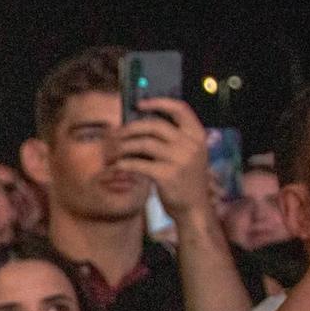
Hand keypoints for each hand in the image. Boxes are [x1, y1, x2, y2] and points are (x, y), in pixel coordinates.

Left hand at [114, 98, 212, 223]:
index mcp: (197, 135)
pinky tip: (115, 166)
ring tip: (111, 152)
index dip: (159, 102)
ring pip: (142, 143)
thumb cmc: (185, 179)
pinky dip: (122, 163)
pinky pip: (137, 163)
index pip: (180, 109)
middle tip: (116, 134)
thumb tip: (139, 124)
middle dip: (130, 128)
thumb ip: (172, 139)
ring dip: (122, 146)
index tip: (140, 104)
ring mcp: (180, 159)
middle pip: (154, 125)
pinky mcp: (167, 175)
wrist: (194, 207)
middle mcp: (190, 144)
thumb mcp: (187, 154)